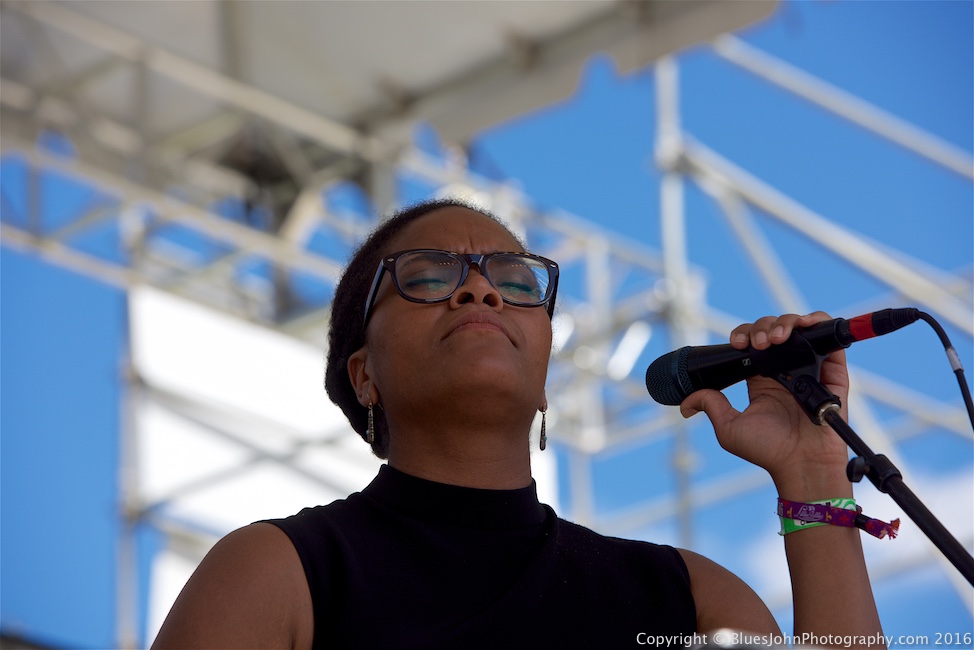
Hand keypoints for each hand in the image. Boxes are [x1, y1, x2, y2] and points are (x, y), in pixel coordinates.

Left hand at [679, 312, 851, 498]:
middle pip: (773, 330)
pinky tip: (805, 325)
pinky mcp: (832, 372)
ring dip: (785, 323)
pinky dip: (819, 322)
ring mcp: (809, 368)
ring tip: (775, 339)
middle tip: (758, 343)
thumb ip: (711, 406)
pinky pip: (829, 338)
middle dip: (762, 328)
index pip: (752, 343)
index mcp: (761, 379)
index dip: (744, 335)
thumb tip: (686, 402)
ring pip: (798, 328)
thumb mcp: (729, 428)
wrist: (801, 463)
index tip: (737, 344)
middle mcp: (785, 370)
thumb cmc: (768, 451)